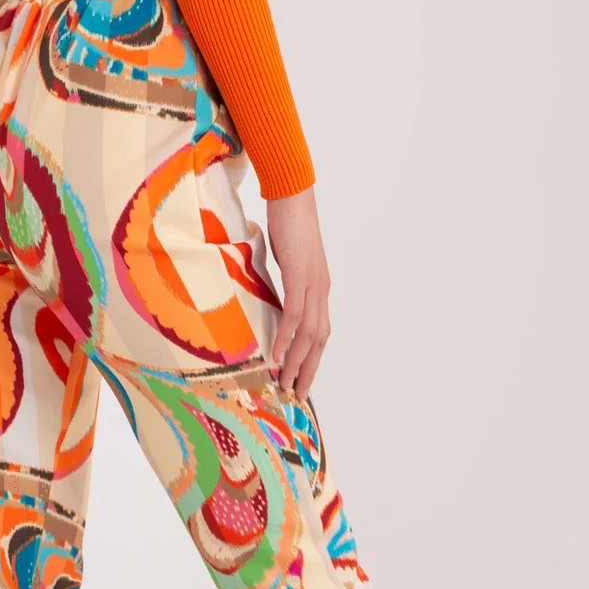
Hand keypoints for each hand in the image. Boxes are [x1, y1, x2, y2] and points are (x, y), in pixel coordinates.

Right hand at [265, 185, 330, 400]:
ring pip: (309, 333)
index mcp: (318, 287)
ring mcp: (313, 284)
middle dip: (309, 369)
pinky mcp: (301, 276)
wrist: (293, 195)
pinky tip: (278, 354)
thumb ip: (282, 280)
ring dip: (297, 361)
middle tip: (296, 393)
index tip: (300, 378)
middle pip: (319, 340)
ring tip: (285, 382)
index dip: (312, 357)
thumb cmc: (287, 221)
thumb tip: (267, 296)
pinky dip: (288, 337)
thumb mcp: (285, 259)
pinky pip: (295, 314)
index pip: (319, 331)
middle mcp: (321, 290)